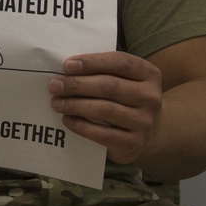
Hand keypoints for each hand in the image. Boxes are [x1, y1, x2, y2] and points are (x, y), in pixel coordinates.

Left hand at [48, 52, 162, 164]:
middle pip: (109, 86)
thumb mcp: (123, 78)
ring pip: (105, 109)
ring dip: (76, 105)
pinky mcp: (134, 143)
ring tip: (56, 103)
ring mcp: (145, 121)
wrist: (149, 130)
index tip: (67, 65)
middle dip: (77, 85)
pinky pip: (103, 134)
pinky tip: (67, 120)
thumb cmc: (126, 96)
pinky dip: (82, 126)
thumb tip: (67, 68)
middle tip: (54, 85)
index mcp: (148, 74)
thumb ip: (102, 70)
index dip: (92, 62)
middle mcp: (151, 97)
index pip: (120, 62)